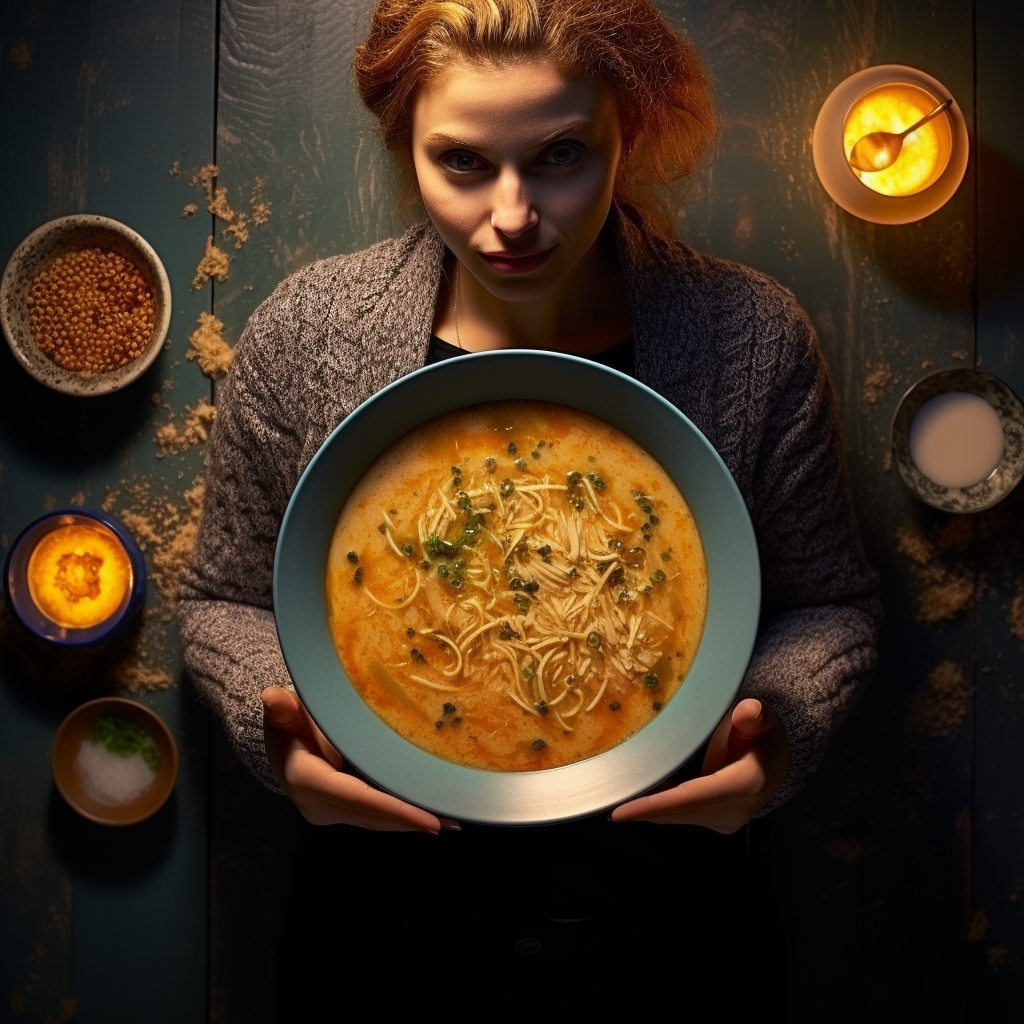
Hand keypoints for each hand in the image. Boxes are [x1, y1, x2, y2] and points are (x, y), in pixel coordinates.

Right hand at [261, 685, 445, 832]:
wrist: (282, 736)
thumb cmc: (289, 717)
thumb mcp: (285, 709)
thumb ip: (282, 707)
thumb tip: (271, 696)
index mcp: (305, 780)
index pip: (357, 797)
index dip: (394, 809)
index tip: (427, 819)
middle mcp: (317, 804)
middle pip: (371, 814)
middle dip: (411, 819)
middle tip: (451, 822)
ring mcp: (328, 811)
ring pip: (376, 819)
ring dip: (411, 821)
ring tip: (450, 822)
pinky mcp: (341, 811)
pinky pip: (375, 815)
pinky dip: (401, 816)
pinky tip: (430, 817)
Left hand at [610, 698, 789, 832]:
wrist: (777, 761)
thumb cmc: (764, 734)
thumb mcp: (763, 720)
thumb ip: (755, 716)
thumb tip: (750, 711)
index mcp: (744, 786)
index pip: (690, 798)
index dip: (654, 806)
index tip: (621, 813)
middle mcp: (732, 811)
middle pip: (678, 810)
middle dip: (641, 809)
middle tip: (603, 802)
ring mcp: (723, 820)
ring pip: (676, 815)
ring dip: (646, 809)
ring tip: (612, 799)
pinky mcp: (713, 820)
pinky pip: (679, 814)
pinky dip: (656, 807)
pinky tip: (635, 799)